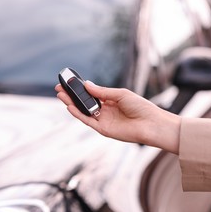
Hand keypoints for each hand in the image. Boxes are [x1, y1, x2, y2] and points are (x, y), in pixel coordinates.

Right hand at [55, 81, 180, 153]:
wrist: (151, 124)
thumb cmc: (140, 107)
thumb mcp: (120, 94)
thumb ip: (102, 91)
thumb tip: (86, 84)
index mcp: (110, 100)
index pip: (91, 94)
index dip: (80, 88)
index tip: (69, 82)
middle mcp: (104, 110)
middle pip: (84, 102)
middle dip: (71, 95)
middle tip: (60, 87)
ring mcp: (102, 120)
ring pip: (83, 111)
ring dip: (71, 103)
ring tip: (60, 94)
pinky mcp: (102, 129)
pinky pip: (87, 121)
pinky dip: (78, 114)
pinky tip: (70, 106)